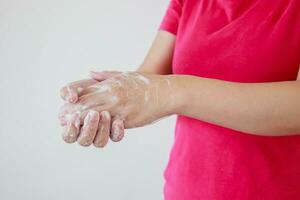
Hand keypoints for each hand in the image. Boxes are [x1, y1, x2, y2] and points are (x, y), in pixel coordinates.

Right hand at [59, 71, 125, 146]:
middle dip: (89, 128)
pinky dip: (117, 131)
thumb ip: (68, 91)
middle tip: (93, 113)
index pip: (68, 136)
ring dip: (102, 129)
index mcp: (73, 126)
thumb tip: (70, 99)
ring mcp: (101, 134)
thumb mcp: (77, 86)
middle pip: (84, 141)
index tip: (74, 117)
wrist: (110, 85)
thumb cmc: (89, 88)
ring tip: (105, 113)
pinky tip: (118, 121)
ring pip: (99, 142)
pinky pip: (116, 137)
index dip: (71, 129)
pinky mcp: (114, 132)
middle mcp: (87, 133)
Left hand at [60, 71, 176, 144]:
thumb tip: (90, 72)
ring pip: (93, 116)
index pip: (83, 89)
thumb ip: (105, 75)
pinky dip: (99, 129)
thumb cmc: (145, 83)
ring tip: (73, 126)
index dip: (70, 96)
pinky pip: (109, 127)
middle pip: (84, 104)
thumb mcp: (124, 75)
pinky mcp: (127, 119)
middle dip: (72, 112)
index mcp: (109, 84)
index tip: (65, 103)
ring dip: (82, 122)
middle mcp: (111, 94)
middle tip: (62, 119)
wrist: (165, 93)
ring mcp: (119, 107)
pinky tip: (94, 131)